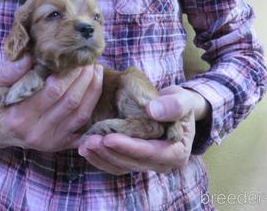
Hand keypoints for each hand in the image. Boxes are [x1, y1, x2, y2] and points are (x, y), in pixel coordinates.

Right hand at [0, 55, 103, 151]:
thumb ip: (7, 72)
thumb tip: (30, 57)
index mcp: (19, 117)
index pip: (53, 91)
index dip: (69, 72)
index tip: (75, 57)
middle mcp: (37, 133)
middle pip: (71, 101)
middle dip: (84, 78)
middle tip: (89, 60)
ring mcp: (50, 142)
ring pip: (81, 114)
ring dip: (93, 90)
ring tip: (96, 70)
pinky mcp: (59, 145)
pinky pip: (83, 128)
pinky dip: (93, 110)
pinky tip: (96, 91)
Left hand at [77, 86, 208, 174]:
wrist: (175, 109)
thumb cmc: (180, 104)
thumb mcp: (183, 100)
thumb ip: (174, 105)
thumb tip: (152, 111)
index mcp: (176, 152)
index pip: (149, 153)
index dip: (128, 147)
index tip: (108, 138)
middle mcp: (162, 163)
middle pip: (132, 162)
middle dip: (109, 152)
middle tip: (89, 141)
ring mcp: (147, 164)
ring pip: (121, 166)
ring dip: (101, 157)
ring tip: (84, 145)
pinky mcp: (134, 161)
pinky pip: (115, 164)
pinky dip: (100, 158)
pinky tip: (84, 148)